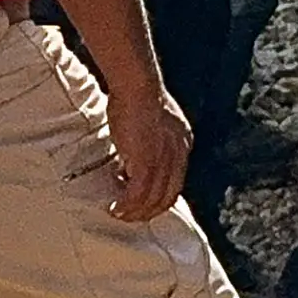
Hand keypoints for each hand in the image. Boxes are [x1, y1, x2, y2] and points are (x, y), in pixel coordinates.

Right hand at [102, 80, 193, 222]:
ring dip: (135, 211)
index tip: (142, 198)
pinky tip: (116, 206)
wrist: (137, 84)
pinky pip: (138, 194)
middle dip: (149, 209)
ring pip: (154, 199)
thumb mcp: (151, 118)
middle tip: (130, 213)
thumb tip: (131, 153)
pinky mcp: (147, 162)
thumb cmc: (137, 93)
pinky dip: (127, 205)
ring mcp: (165, 159)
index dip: (159, 193)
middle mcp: (178, 153)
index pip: (176, 178)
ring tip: (119, 212)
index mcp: (182, 141)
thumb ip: (148, 137)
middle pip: (169, 195)